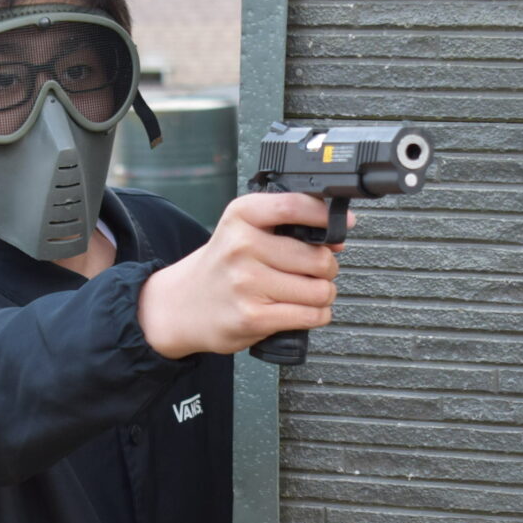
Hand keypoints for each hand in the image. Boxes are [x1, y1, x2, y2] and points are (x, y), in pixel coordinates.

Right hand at [138, 192, 352, 358]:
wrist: (179, 305)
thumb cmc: (220, 268)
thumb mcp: (241, 231)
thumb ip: (286, 228)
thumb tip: (337, 239)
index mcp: (241, 216)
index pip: (295, 206)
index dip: (327, 216)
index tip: (343, 225)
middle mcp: (242, 246)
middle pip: (318, 257)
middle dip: (327, 268)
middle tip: (315, 272)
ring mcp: (247, 283)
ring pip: (319, 290)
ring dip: (323, 295)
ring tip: (308, 293)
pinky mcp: (253, 316)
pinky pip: (309, 315)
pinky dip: (317, 315)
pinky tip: (304, 310)